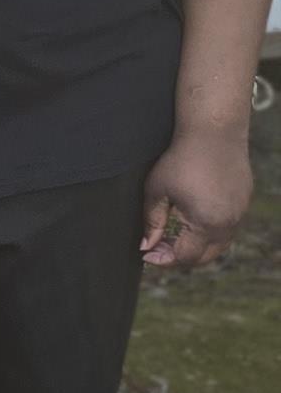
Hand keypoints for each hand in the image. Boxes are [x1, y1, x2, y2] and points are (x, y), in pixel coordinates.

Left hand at [140, 123, 250, 270]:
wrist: (213, 132)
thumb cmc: (181, 159)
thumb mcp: (157, 191)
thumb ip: (152, 222)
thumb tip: (147, 246)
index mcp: (206, 223)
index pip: (185, 257)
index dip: (164, 260)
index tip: (148, 255)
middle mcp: (228, 222)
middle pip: (205, 257)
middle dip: (180, 257)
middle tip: (159, 248)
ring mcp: (240, 212)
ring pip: (218, 243)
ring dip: (197, 245)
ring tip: (174, 235)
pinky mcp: (244, 201)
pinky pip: (228, 226)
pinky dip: (210, 231)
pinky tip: (192, 220)